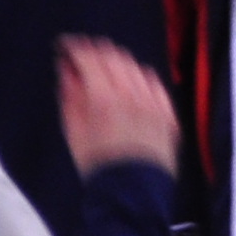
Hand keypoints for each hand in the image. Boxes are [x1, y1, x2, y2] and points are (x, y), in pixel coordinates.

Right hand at [57, 35, 178, 175]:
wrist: (131, 189)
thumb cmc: (97, 163)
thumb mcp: (73, 130)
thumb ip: (71, 95)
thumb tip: (68, 70)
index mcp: (104, 98)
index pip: (90, 59)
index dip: (76, 48)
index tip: (67, 46)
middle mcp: (132, 95)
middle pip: (115, 58)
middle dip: (97, 51)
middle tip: (85, 54)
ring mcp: (154, 103)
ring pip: (136, 67)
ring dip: (118, 62)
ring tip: (105, 66)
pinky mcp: (168, 112)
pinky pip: (154, 84)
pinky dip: (139, 78)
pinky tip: (130, 82)